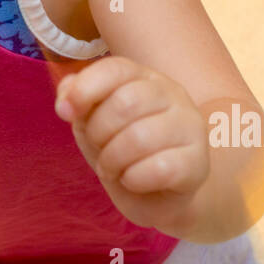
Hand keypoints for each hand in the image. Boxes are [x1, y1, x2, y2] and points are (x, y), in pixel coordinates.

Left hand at [54, 56, 209, 234]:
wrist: (158, 195)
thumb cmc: (122, 150)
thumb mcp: (91, 121)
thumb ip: (77, 100)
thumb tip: (65, 102)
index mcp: (144, 77)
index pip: (115, 68)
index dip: (85, 88)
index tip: (65, 113)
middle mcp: (173, 94)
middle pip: (126, 103)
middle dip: (99, 133)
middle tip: (100, 149)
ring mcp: (190, 127)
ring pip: (140, 137)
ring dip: (113, 161)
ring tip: (114, 169)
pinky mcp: (198, 163)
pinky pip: (159, 169)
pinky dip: (134, 179)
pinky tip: (134, 180)